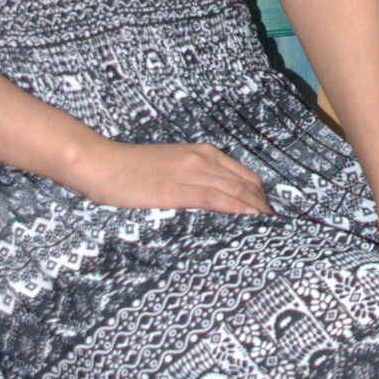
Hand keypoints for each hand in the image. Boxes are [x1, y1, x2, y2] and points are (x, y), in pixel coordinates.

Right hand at [79, 136, 272, 216]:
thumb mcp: (168, 167)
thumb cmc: (129, 168)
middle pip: (245, 182)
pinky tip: (250, 217)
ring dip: (256, 208)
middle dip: (263, 203)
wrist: (100, 163)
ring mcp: (189, 173)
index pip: (242, 173)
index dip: (259, 193)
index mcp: (200, 152)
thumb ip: (191, 178)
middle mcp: (200, 159)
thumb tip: (210, 197)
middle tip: (277, 224)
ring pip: (234, 190)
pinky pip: (214, 198)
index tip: (270, 210)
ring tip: (271, 225)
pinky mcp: (176, 190)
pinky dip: (236, 207)